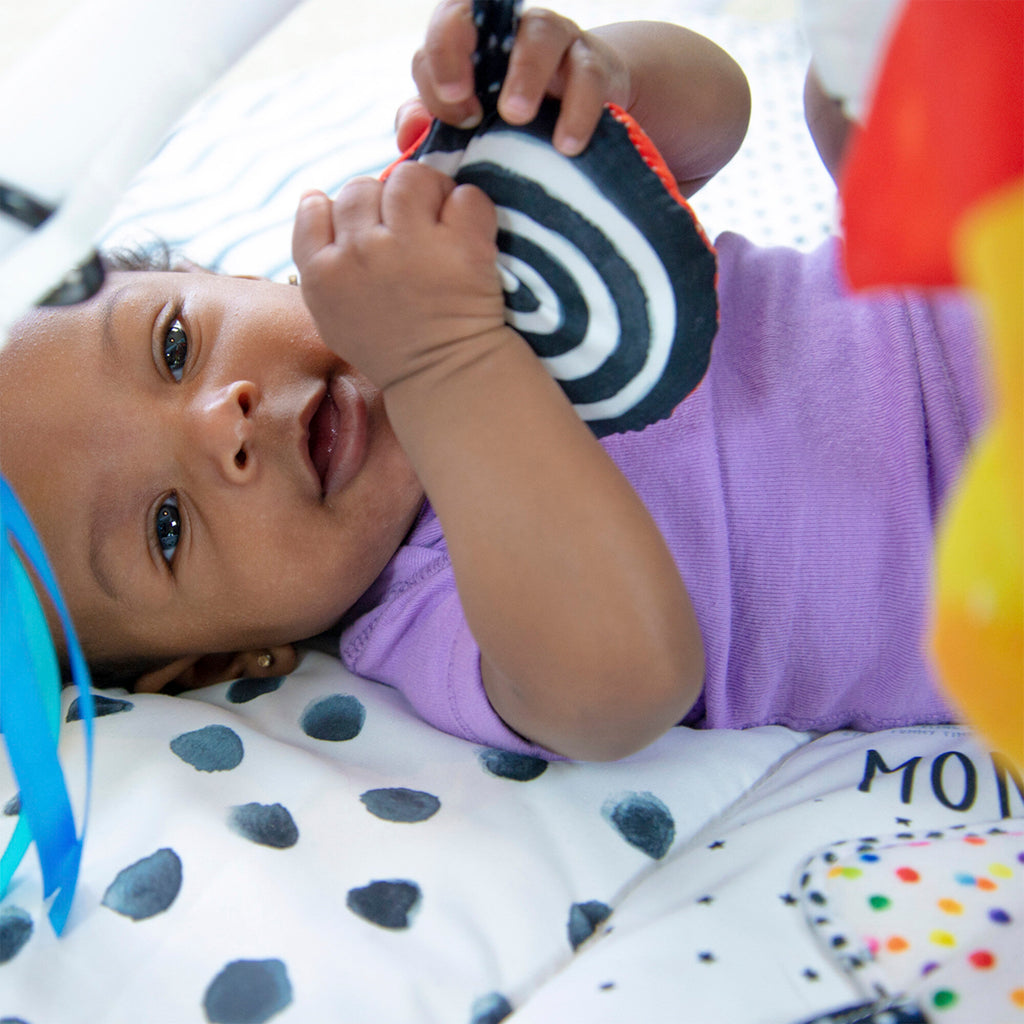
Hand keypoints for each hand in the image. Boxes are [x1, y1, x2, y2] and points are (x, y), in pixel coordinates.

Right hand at [291, 161, 509, 391]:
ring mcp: (412, 246)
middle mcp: (362, 253)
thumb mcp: (331, 315)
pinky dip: (469, 207)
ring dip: (426, 191)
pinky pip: (463, 195)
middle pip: (362, 188)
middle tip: (408, 230)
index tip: (367, 234)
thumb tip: (312, 198)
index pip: (317, 206)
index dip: (343, 212)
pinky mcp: (462, 246)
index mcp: (324, 273)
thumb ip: (315, 260)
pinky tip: (467, 234)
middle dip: (384, 202)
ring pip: (410, 177)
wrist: (446, 379)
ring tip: (438, 221)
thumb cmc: (390, 348)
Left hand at [396, 1, 630, 155]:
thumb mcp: (471, 123)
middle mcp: (511, 29)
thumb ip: (433, 123)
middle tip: (469, 113)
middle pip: (480, 12)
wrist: (581, 119)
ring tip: (516, 118)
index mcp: (475, 38)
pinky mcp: (596, 66)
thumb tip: (409, 129)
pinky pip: (589, 77)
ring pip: (539, 35)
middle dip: (461, 54)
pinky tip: (566, 145)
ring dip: (524, 75)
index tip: (455, 117)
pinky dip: (577, 111)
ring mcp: (556, 41)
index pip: (444, 29)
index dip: (439, 66)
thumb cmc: (512, 122)